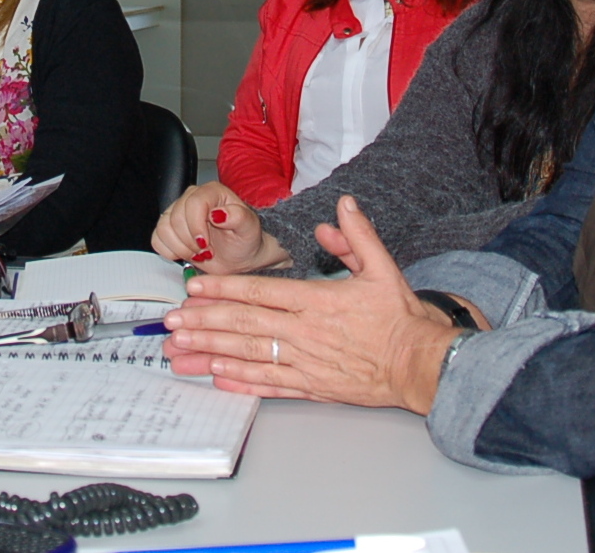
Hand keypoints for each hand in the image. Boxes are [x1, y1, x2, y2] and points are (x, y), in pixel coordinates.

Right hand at [152, 182, 288, 272]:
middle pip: (176, 217)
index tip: (205, 244)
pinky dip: (170, 252)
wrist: (240, 255)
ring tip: (199, 253)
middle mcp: (192, 198)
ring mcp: (178, 213)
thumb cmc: (246, 239)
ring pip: (164, 228)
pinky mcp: (169, 229)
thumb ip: (239, 217)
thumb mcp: (249, 229)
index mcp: (212, 192)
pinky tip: (187, 254)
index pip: (193, 203)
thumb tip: (219, 213)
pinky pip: (157, 239)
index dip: (196, 226)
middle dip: (191, 242)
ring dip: (181, 248)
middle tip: (207, 252)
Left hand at [161, 195, 463, 413]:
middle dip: (204, 322)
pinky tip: (218, 377)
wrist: (422, 365)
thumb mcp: (384, 268)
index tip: (195, 287)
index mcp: (318, 300)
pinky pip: (270, 384)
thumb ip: (359, 236)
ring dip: (212, 352)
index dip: (224, 288)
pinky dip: (242, 381)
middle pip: (245, 325)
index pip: (260, 291)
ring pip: (250, 356)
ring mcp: (307, 362)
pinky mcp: (314, 386)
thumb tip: (342, 207)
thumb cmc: (403, 320)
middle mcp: (306, 332)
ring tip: (182, 351)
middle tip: (172, 323)